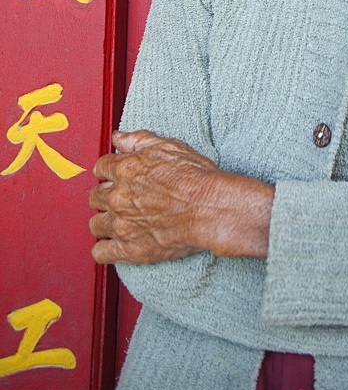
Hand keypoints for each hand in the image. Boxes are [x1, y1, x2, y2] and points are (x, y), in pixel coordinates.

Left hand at [89, 130, 273, 264]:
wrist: (210, 208)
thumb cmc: (196, 177)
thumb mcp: (169, 147)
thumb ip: (138, 140)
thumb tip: (118, 137)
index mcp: (126, 169)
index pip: (100, 167)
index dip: (109, 171)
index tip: (115, 176)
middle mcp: (119, 196)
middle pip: (94, 196)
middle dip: (105, 195)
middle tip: (120, 198)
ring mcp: (122, 224)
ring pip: (95, 224)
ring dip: (104, 221)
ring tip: (119, 221)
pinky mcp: (129, 249)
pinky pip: (100, 252)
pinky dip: (105, 248)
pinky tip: (115, 243)